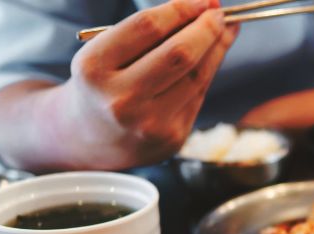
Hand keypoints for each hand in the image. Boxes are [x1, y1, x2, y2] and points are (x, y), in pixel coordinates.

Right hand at [61, 0, 236, 166]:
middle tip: (219, 12)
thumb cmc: (101, 84)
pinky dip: (209, 71)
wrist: (88, 139)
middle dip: (207, 28)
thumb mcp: (104, 53)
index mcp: (94, 68)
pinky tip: (214, 55)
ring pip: (196, 76)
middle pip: (179, 54)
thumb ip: (148, 34)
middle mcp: (121, 99)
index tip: (203, 0)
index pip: (148, 27)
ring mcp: (149, 124)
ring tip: (224, 29)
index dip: (181, 9)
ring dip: (216, 48)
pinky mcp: (171, 138)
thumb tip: (204, 9)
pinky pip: (197, 96)